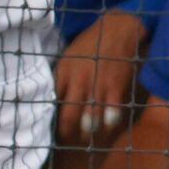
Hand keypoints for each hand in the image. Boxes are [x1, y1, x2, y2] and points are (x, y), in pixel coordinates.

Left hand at [53, 8, 146, 141]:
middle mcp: (79, 82)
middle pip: (70, 116)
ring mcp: (99, 87)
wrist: (117, 30)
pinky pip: (112, 114)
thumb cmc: (90, 44)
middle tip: (68, 138)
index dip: (51, 117)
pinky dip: (109, 124)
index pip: (52, 102)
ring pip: (91, 120)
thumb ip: (61, 78)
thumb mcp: (68, 57)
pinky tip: (107, 126)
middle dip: (68, 131)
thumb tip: (53, 98)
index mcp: (64, 73)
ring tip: (86, 135)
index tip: (52, 126)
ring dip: (88, 131)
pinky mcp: (116, 88)